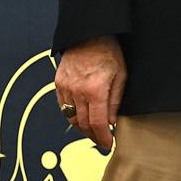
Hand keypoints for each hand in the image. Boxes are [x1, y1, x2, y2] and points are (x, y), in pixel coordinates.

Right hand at [53, 36, 126, 150]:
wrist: (89, 35)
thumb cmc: (108, 52)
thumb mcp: (121, 75)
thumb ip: (115, 101)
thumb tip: (111, 121)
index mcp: (95, 90)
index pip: (97, 123)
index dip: (103, 138)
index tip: (108, 144)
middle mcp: (77, 92)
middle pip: (82, 124)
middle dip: (93, 136)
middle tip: (102, 140)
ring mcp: (65, 89)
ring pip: (71, 118)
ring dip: (82, 127)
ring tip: (93, 131)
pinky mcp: (58, 85)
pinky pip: (63, 107)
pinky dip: (72, 115)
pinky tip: (81, 116)